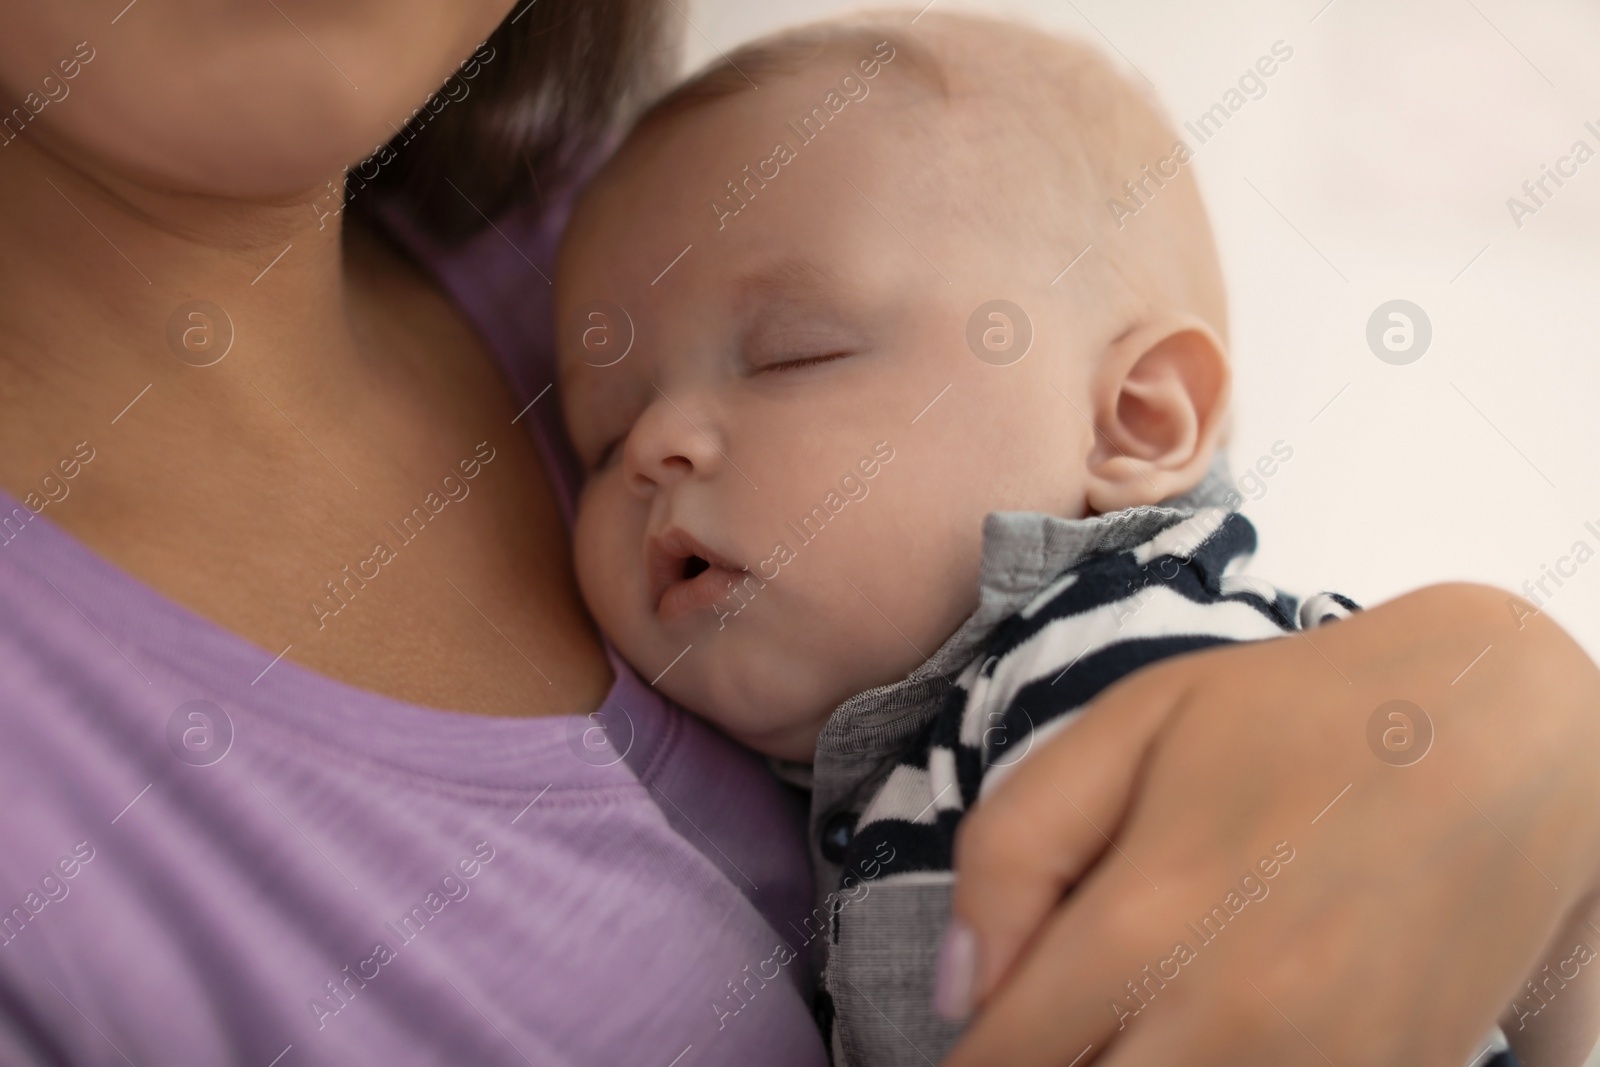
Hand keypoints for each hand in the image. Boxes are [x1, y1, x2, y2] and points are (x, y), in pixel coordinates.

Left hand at [943, 582, 1599, 1064]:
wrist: (1499, 733)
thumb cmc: (1296, 715)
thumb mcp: (1129, 725)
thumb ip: (1013, 848)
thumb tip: (957, 989)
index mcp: (1148, 920)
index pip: (1003, 1059)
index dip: (973, 1054)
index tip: (986, 1032)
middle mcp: (1234, 1020)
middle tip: (1064, 1021)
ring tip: (1141, 1010)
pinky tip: (1217, 1018)